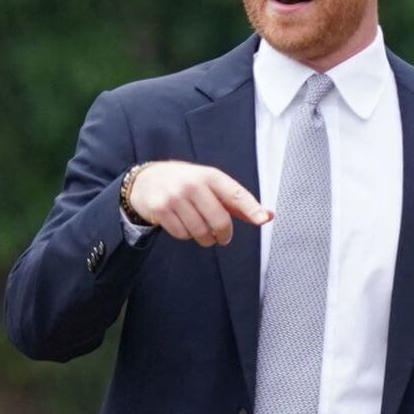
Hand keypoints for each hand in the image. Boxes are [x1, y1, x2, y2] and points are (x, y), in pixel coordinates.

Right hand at [127, 161, 272, 246]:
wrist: (146, 180)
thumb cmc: (186, 183)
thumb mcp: (210, 185)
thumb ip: (237, 202)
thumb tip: (267, 216)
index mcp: (209, 175)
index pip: (235, 193)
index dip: (251, 207)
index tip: (261, 219)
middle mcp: (192, 184)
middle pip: (219, 221)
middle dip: (223, 235)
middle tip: (222, 237)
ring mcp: (175, 197)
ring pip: (201, 232)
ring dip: (205, 238)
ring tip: (201, 230)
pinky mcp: (160, 210)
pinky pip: (182, 235)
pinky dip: (186, 235)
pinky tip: (182, 225)